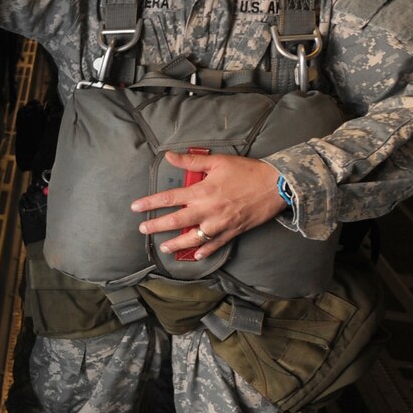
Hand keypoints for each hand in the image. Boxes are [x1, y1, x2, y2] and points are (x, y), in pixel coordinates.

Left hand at [132, 152, 287, 259]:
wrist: (277, 185)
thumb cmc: (247, 171)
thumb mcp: (218, 162)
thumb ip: (192, 161)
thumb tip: (169, 156)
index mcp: (202, 192)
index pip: (169, 198)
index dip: (150, 203)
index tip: (136, 208)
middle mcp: (208, 211)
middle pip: (176, 221)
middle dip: (156, 226)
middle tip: (143, 230)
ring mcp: (220, 224)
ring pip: (193, 238)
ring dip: (176, 244)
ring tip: (164, 247)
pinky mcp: (233, 231)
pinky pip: (215, 245)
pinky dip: (204, 251)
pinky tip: (195, 256)